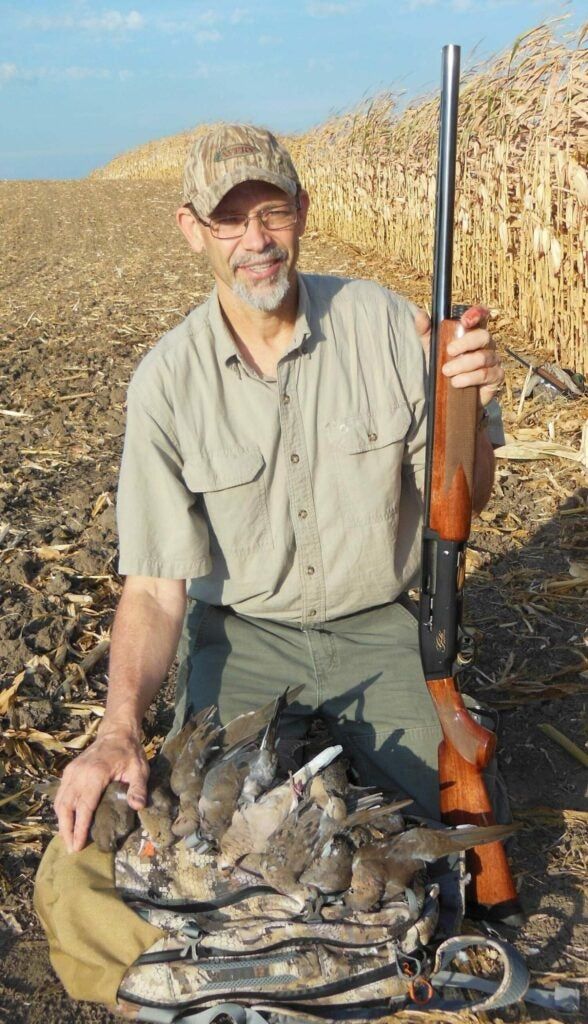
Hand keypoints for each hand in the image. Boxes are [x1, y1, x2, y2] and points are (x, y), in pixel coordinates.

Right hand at [54, 725, 148, 852]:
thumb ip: (138, 788)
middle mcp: (78, 774)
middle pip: (66, 807)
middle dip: (66, 830)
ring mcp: (71, 772)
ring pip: (60, 802)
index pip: (84, 807)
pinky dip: (61, 810)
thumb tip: (137, 807)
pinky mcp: (69, 771)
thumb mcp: (140, 769)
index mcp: (95, 774)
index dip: (80, 829)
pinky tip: (67, 821)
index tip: (78, 846)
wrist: (117, 732)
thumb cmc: (130, 752)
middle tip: (71, 849)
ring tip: (68, 839)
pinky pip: (61, 794)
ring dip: (62, 822)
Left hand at [414, 305, 503, 407]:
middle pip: (483, 336)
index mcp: (473, 333)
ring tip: (447, 372)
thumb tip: (419, 315)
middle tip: (449, 352)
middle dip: (465, 343)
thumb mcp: (432, 349)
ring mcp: (494, 359)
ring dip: (463, 364)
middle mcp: (486, 344)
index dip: (476, 314)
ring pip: (483, 357)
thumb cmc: (445, 367)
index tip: (464, 321)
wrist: (452, 397)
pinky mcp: (496, 376)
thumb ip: (426, 332)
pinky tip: (457, 382)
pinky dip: (469, 378)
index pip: (481, 316)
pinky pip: (485, 374)